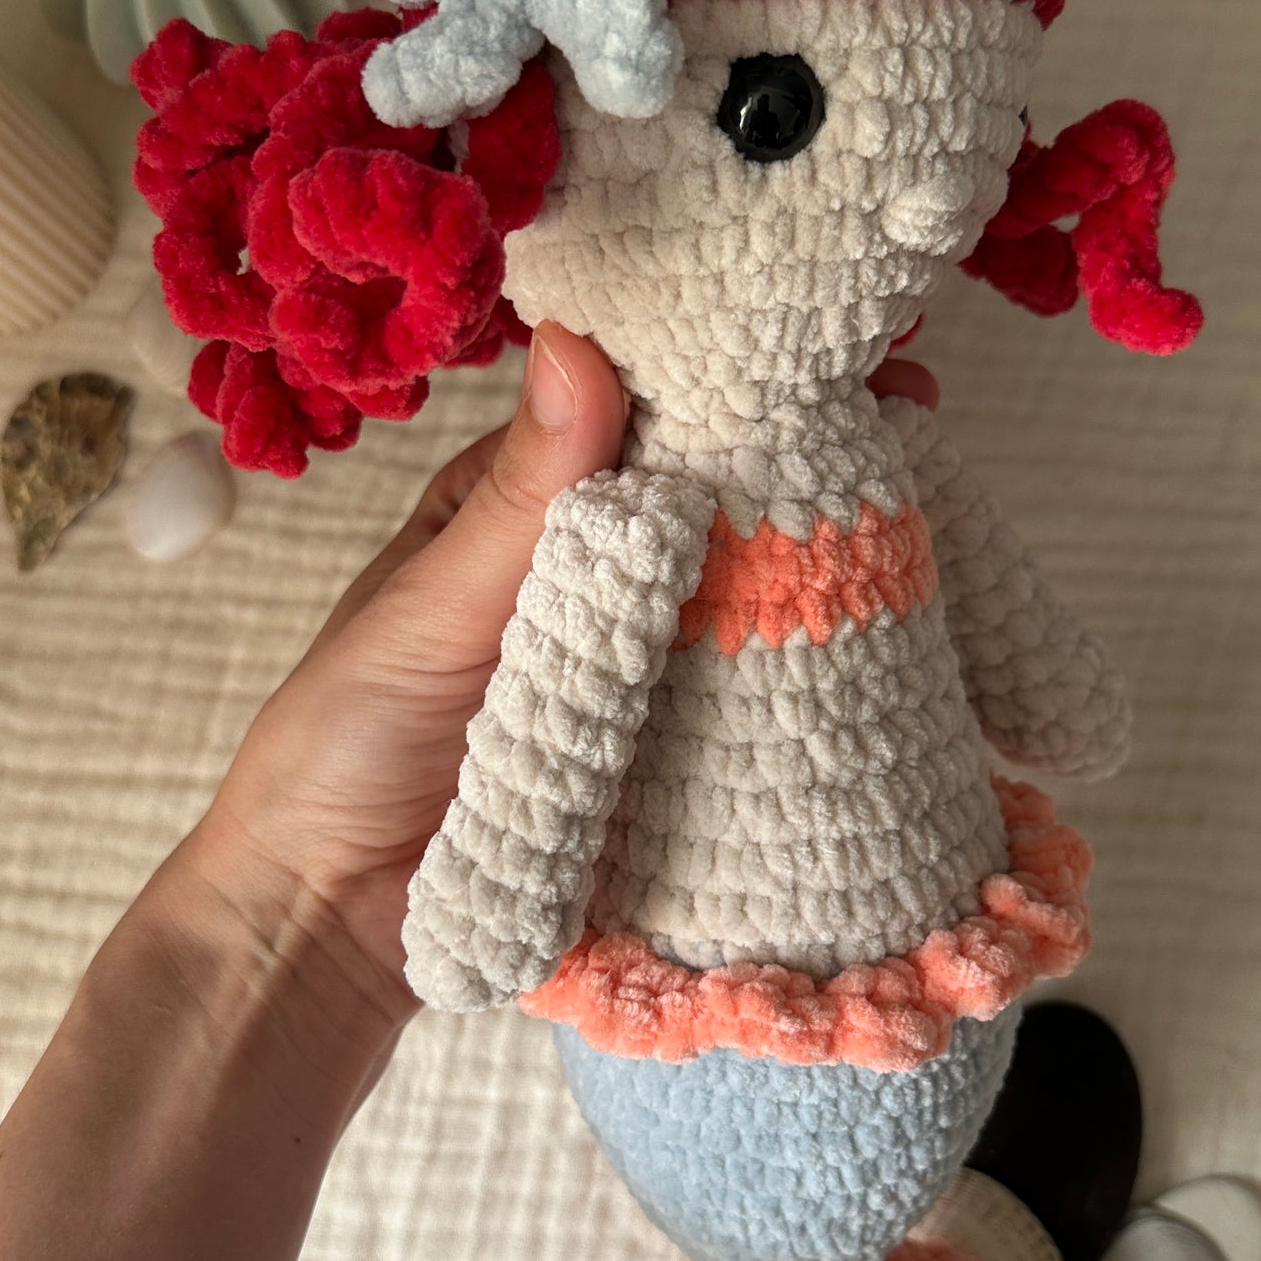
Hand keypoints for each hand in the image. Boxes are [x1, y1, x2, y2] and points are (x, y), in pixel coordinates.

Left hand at [175, 331, 939, 1033]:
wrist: (331, 922)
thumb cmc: (345, 741)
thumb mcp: (431, 606)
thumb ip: (521, 494)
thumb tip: (580, 339)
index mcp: (528, 501)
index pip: (646, 409)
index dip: (733, 369)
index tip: (829, 338)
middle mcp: (593, 567)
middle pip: (719, 494)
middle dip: (812, 454)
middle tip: (917, 419)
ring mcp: (640, 660)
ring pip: (749, 591)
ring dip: (830, 561)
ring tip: (930, 520)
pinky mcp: (669, 751)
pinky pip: (750, 698)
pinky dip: (811, 675)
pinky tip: (890, 649)